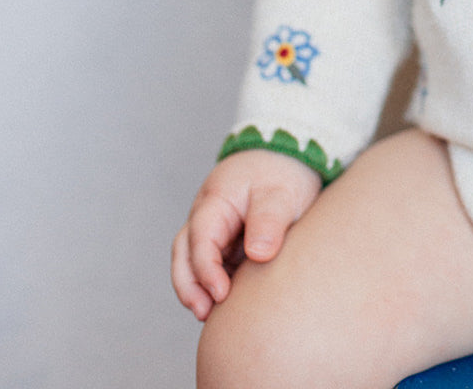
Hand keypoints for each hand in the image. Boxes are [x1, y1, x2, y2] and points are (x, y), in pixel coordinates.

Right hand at [171, 149, 322, 319]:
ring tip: (210, 315)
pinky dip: (212, 284)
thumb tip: (258, 254)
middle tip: (204, 312)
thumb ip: (269, 221)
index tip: (221, 293)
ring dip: (196, 288)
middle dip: (189, 284)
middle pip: (184, 251)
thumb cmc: (283, 174)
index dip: (206, 268)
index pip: (200, 237)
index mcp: (217, 198)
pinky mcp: (223, 242)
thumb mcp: (282, 193)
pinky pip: (210, 265)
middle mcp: (207, 214)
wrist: (288, 158)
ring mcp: (213, 228)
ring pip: (191, 260)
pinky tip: (227, 305)